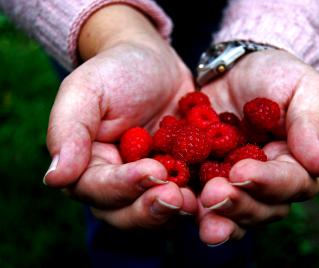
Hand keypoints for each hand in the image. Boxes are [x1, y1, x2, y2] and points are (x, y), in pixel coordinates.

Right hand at [43, 5, 196, 227]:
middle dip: (151, 209)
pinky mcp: (180, 179)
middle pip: (127, 213)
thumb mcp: (86, 90)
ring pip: (158, 212)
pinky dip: (201, 201)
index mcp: (89, 167)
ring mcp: (151, 185)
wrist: (154, 64)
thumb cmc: (116, 72)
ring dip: (176, 212)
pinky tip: (216, 194)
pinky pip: (188, 197)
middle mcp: (118, 184)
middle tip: (176, 197)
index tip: (151, 171)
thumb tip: (55, 178)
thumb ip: (68, 131)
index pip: (98, 189)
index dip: (123, 186)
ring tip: (195, 201)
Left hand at [198, 49, 318, 244]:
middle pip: (262, 208)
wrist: (237, 69)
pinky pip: (202, 201)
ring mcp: (237, 185)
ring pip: (234, 213)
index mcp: (297, 163)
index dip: (268, 182)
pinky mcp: (208, 179)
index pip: (291, 182)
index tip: (242, 171)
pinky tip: (177, 203)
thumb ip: (313, 123)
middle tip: (213, 195)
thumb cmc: (276, 75)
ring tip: (198, 211)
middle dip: (239, 205)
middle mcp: (269, 183)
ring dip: (217, 217)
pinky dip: (192, 207)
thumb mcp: (303, 87)